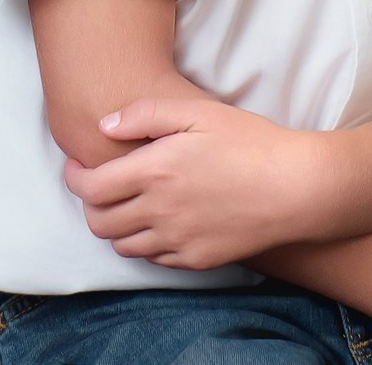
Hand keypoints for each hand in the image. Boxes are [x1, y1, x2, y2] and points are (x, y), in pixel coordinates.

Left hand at [61, 96, 329, 269]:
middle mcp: (159, 212)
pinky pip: (156, 259)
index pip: (90, 188)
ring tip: (128, 205)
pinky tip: (160, 223)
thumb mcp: (198, 111)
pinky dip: (147, 243)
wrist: (297, 187)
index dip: (74, 178)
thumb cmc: (251, 141)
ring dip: (116, 226)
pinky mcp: (198, 259)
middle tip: (99, 187)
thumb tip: (105, 125)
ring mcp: (178, 240)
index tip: (76, 167)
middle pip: (99, 223)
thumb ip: (146, 114)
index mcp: (154, 172)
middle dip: (90, 205)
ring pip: (123, 246)